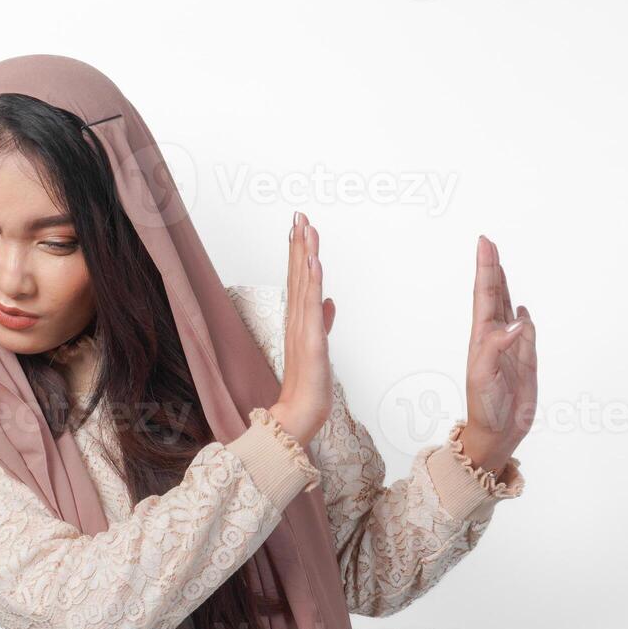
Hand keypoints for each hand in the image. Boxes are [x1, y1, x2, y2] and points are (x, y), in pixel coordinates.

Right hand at [269, 211, 335, 444]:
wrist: (299, 414)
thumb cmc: (308, 386)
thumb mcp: (320, 347)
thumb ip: (323, 321)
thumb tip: (330, 301)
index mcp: (299, 320)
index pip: (299, 280)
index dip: (299, 252)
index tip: (299, 227)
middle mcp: (297, 319)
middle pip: (298, 274)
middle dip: (299, 243)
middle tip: (299, 214)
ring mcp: (302, 328)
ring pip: (304, 283)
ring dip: (304, 254)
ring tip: (304, 226)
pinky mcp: (311, 340)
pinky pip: (311, 306)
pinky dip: (312, 282)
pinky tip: (312, 262)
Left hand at [458, 236, 535, 477]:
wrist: (497, 431)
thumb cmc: (484, 406)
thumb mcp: (484, 376)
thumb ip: (497, 346)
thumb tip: (516, 320)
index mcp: (482, 338)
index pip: (484, 296)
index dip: (486, 269)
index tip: (485, 244)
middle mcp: (495, 338)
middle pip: (495, 295)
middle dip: (492, 269)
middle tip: (489, 243)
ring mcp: (511, 348)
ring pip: (508, 309)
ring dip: (505, 287)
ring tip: (500, 266)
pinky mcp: (526, 360)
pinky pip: (526, 332)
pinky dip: (524, 317)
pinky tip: (522, 309)